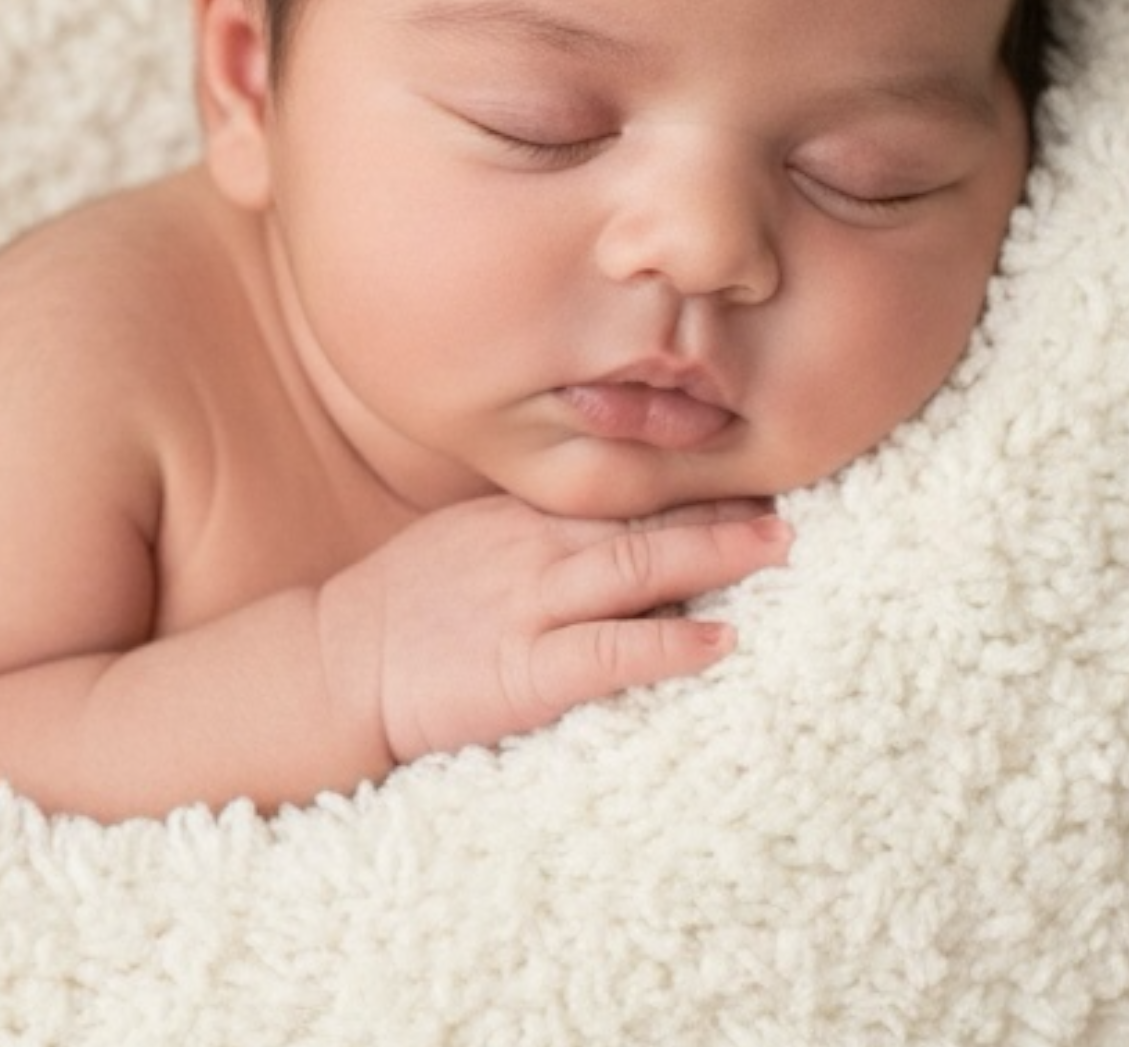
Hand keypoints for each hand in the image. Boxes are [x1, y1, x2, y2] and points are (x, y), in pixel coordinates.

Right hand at [315, 495, 790, 767]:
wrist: (339, 662)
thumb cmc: (407, 603)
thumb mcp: (468, 535)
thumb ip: (533, 518)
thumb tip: (604, 510)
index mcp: (521, 512)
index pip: (616, 480)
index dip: (685, 472)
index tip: (745, 457)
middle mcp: (534, 547)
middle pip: (641, 513)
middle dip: (717, 503)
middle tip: (789, 495)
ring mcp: (530, 605)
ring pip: (636, 567)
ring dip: (712, 554)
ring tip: (777, 547)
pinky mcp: (524, 671)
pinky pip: (607, 652)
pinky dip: (666, 643)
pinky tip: (718, 640)